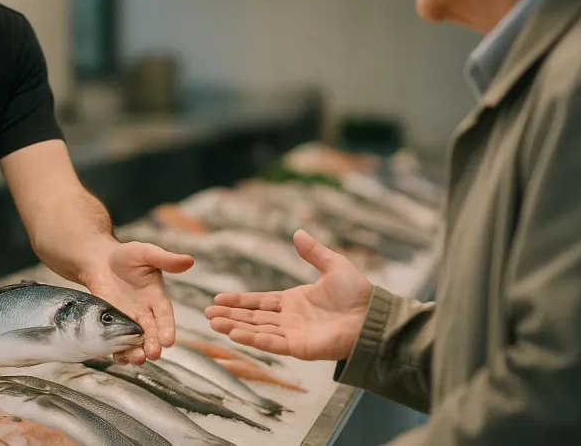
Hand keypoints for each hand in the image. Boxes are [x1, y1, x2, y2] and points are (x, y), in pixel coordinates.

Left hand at [80, 240, 194, 364]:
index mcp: (157, 299)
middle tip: (153, 354)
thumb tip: (189, 260)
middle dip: (153, 345)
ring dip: (136, 352)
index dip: (167, 329)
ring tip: (137, 358)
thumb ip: (165, 259)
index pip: (165, 317)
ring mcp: (127, 322)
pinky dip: (118, 351)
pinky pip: (116, 342)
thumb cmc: (126, 256)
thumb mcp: (146, 253)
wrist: (99, 261)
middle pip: (152, 334)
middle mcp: (145, 315)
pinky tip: (118, 356)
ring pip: (135, 342)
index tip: (168, 341)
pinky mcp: (110, 325)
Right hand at [204, 229, 371, 360]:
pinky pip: (272, 343)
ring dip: (235, 326)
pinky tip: (235, 334)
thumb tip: (298, 232)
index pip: (259, 301)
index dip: (239, 301)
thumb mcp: (334, 266)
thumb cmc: (358, 295)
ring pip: (257, 330)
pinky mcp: (299, 347)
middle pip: (253, 317)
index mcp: (294, 301)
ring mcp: (293, 334)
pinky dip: (253, 339)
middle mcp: (289, 319)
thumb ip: (314, 252)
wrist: (373, 318)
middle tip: (207, 313)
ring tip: (214, 323)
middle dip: (230, 315)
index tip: (218, 299)